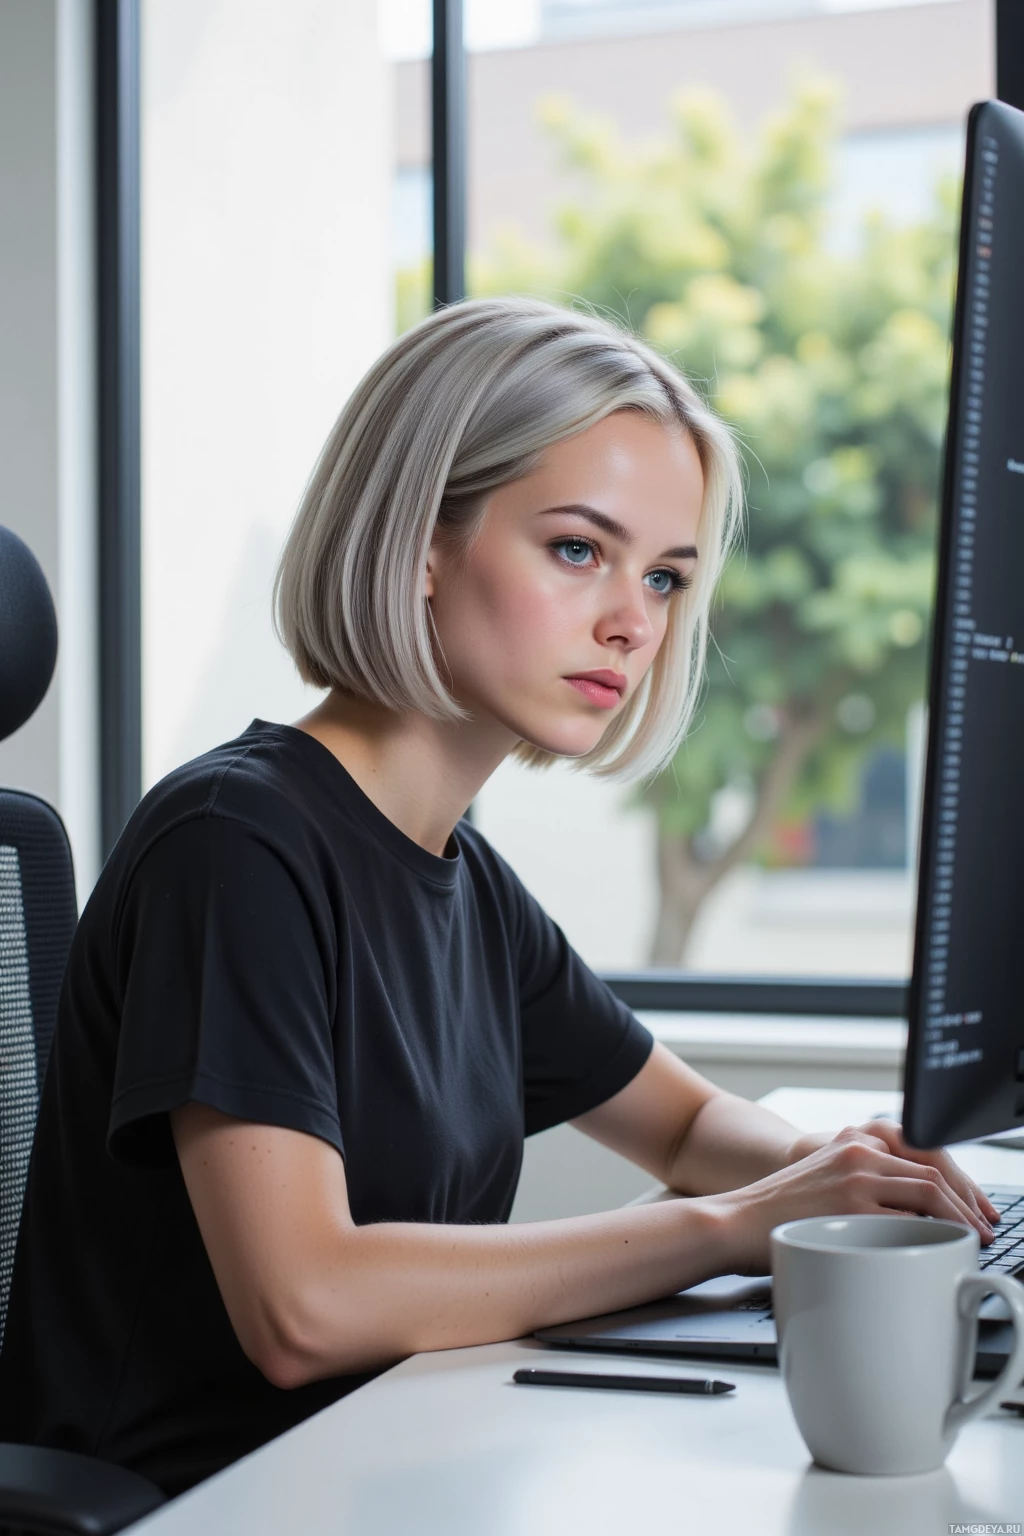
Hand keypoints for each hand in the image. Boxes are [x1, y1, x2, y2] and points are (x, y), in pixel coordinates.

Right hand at [709, 1121, 996, 1275]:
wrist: (733, 1221)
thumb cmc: (775, 1214)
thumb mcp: (822, 1183)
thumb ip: (861, 1188)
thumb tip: (908, 1218)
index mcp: (854, 1143)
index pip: (923, 1156)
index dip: (959, 1184)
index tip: (976, 1208)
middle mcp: (859, 1152)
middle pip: (934, 1173)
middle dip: (969, 1204)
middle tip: (984, 1230)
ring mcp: (857, 1179)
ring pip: (930, 1193)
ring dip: (960, 1221)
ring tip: (972, 1242)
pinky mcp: (852, 1208)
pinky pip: (908, 1222)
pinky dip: (933, 1237)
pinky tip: (942, 1252)